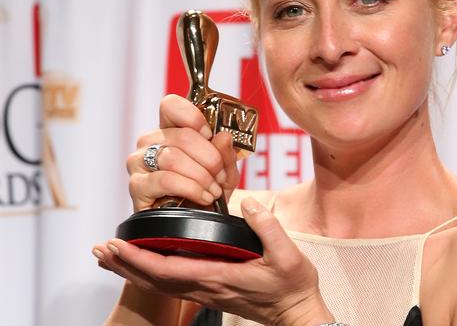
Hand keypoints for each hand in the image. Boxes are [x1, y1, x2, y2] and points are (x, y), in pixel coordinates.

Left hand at [94, 198, 332, 324]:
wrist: (297, 314)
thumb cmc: (293, 286)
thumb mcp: (288, 254)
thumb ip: (267, 227)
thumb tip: (248, 203)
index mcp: (219, 276)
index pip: (167, 270)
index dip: (138, 258)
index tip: (116, 245)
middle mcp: (206, 286)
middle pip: (154, 280)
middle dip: (124, 264)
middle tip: (99, 249)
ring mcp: (207, 290)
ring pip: (159, 283)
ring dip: (132, 270)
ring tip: (109, 257)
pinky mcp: (211, 290)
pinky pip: (172, 284)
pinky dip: (150, 273)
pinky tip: (143, 265)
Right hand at [126, 94, 239, 210]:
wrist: (198, 222)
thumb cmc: (208, 191)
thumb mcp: (226, 171)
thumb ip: (227, 153)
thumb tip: (223, 136)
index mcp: (169, 129)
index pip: (171, 105)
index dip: (194, 117)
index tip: (211, 135)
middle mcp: (150, 142)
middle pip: (183, 136)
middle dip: (210, 158)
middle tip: (221, 175)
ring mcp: (139, 163)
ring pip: (173, 157)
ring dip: (201, 176)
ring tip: (213, 190)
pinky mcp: (137, 186)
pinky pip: (165, 180)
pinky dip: (191, 188)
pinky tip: (203, 197)